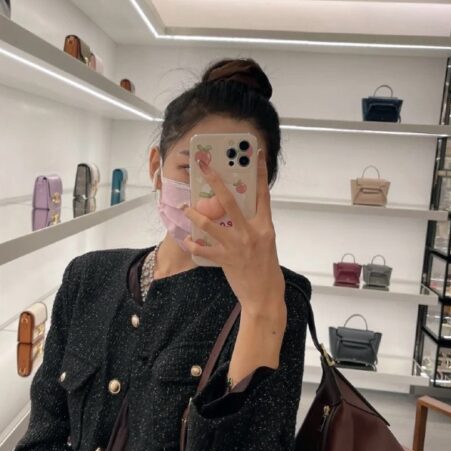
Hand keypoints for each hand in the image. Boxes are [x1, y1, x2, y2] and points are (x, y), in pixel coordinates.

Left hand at [181, 148, 285, 318]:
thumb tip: (236, 211)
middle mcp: (251, 233)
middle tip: (204, 167)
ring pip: (210, 223)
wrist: (264, 296)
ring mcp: (237, 246)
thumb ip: (253, 225)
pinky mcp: (225, 260)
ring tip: (184, 206)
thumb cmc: (266, 268)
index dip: (259, 173)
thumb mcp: (266, 242)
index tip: (254, 155)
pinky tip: (186, 239)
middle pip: (230, 201)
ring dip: (194, 214)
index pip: (262, 194)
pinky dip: (193, 244)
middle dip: (215, 181)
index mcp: (265, 226)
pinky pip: (203, 249)